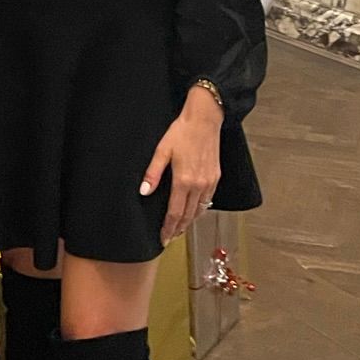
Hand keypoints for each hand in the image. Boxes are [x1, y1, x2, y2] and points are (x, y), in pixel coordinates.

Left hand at [139, 88, 221, 244]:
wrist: (204, 120)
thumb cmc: (182, 133)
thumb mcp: (162, 150)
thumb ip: (153, 173)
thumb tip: (144, 191)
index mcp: (183, 181)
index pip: (175, 213)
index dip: (168, 228)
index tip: (163, 238)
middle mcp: (198, 186)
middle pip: (188, 216)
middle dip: (178, 229)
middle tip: (170, 237)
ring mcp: (209, 183)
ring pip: (199, 210)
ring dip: (189, 221)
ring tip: (180, 228)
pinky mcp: (216, 178)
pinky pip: (208, 200)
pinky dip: (200, 209)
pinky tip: (194, 210)